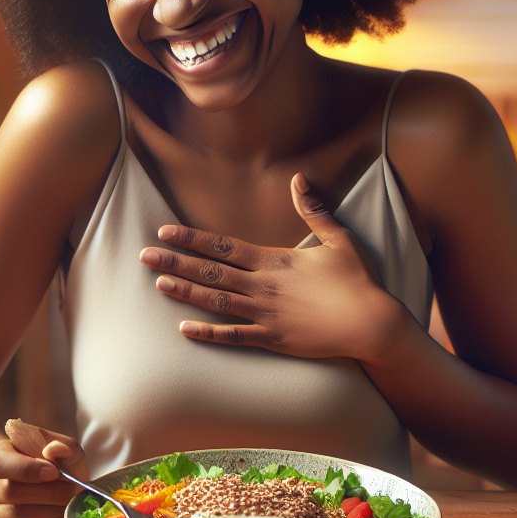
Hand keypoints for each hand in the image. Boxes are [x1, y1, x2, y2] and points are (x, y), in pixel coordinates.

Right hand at [0, 428, 87, 517]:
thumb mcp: (50, 444)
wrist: (22, 479)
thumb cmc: (39, 459)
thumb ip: (56, 443)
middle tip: (76, 490)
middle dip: (49, 493)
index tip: (55, 471)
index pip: (1, 465)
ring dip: (52, 512)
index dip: (27, 469)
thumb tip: (55, 450)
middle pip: (12, 493)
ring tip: (73, 504)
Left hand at [138, 172, 406, 362]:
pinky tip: (183, 329)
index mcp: (275, 260)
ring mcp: (265, 313)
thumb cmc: (357, 282)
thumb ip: (315, 210)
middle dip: (174, 263)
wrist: (372, 325)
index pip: (223, 246)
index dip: (191, 239)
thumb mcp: (339, 239)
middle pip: (210, 271)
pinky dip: (207, 332)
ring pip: (215, 301)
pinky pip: (233, 335)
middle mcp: (263, 285)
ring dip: (185, 292)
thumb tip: (301, 179)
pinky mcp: (272, 339)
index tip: (165, 231)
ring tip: (157, 284)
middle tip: (144, 256)